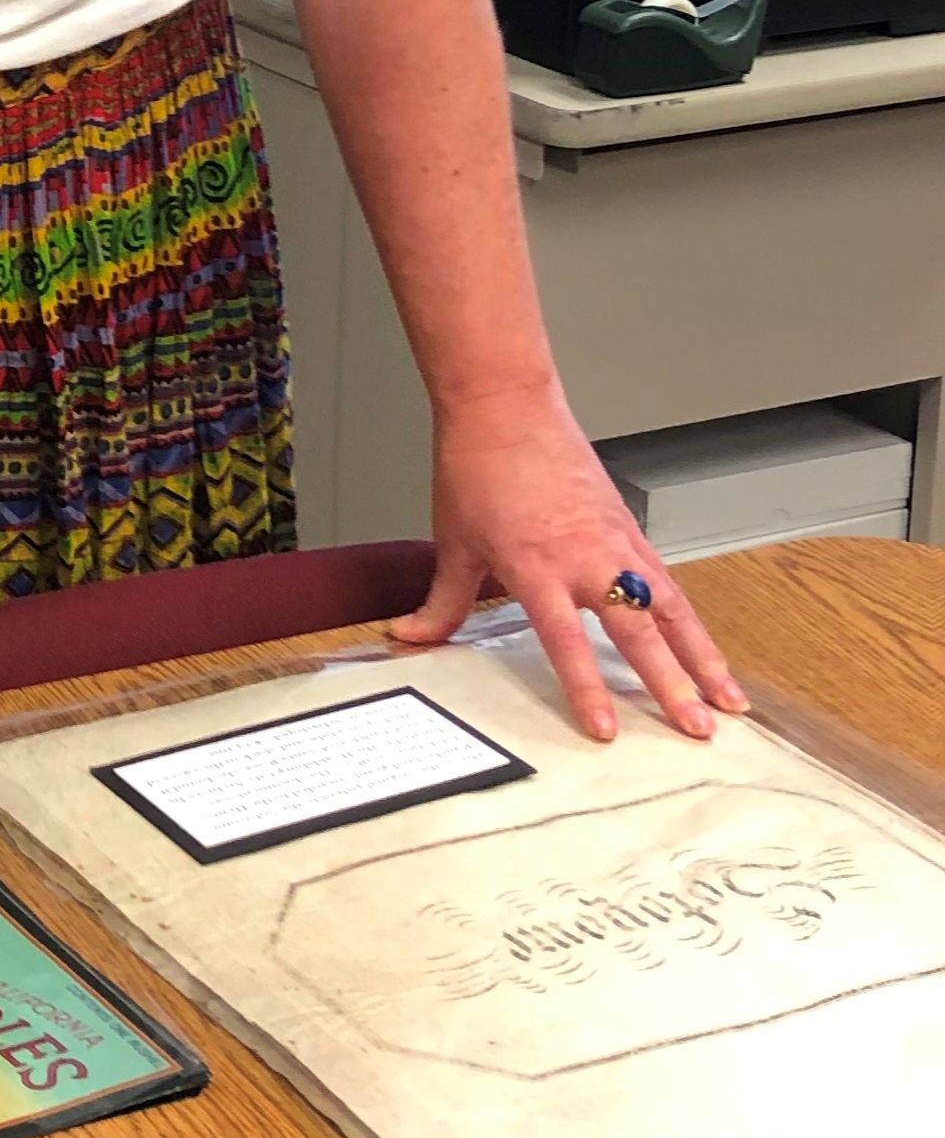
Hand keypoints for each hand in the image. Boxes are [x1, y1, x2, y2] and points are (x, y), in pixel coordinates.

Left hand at [392, 385, 746, 742]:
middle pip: (638, 631)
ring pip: (671, 610)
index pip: (567, 641)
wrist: (506, 408)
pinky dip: (692, 621)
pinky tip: (708, 651)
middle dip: (671, 684)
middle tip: (696, 729)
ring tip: (729, 702)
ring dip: (703, 658)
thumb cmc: (478, 468)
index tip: (607, 730)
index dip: (587, 687)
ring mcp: (616, 543)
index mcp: (537, 566)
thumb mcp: (453, 543)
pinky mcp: (631, 530)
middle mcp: (586, 557)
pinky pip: (668, 584)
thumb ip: (441, 603)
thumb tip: (410, 638)